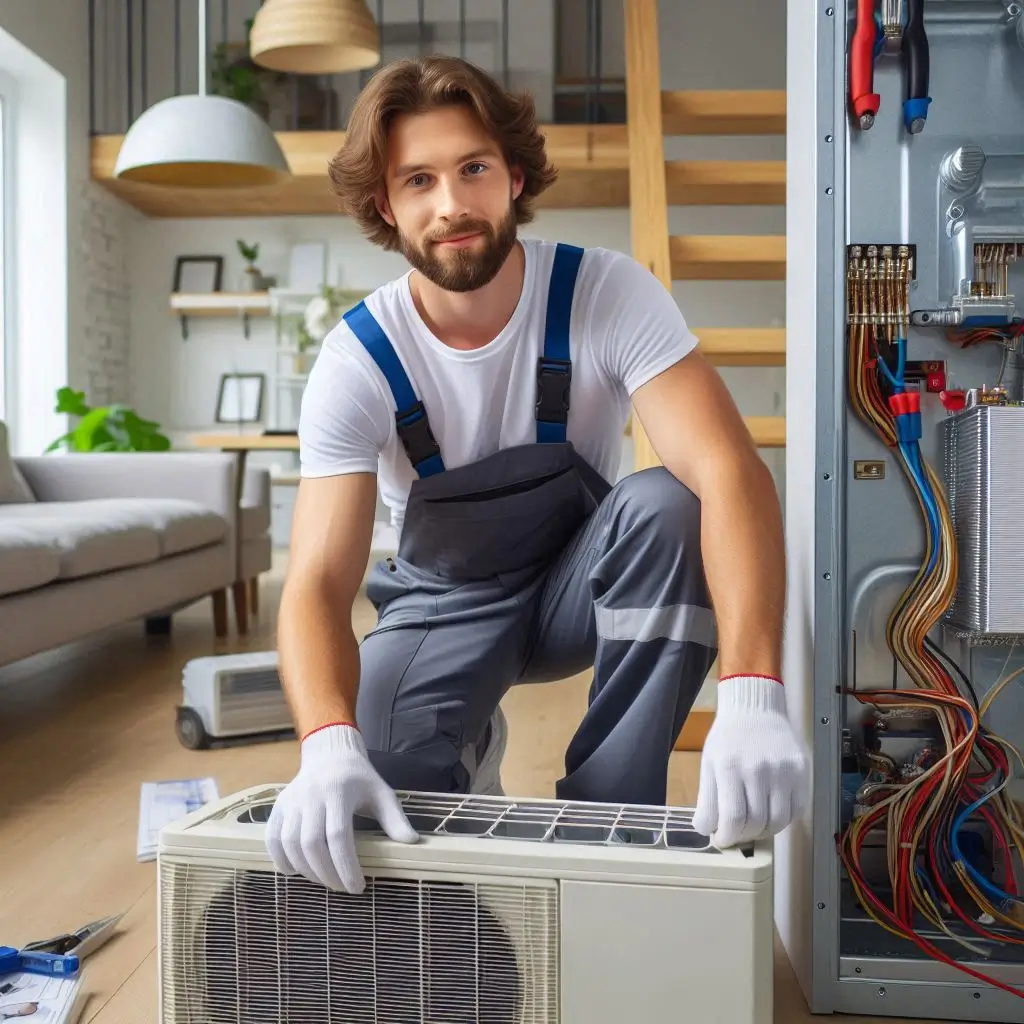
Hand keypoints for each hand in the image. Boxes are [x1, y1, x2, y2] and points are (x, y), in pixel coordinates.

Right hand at [266, 723, 417, 892]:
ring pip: (290, 844)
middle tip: (341, 887)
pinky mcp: (279, 806)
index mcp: (339, 790)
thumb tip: (412, 843)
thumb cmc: (360, 778)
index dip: (346, 866)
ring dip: (306, 870)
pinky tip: (296, 871)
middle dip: (326, 873)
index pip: (338, 835)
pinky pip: (272, 839)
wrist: (330, 754)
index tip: (358, 887)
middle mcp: (311, 795)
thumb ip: (395, 819)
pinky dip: (280, 860)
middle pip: (311, 843)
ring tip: (324, 880)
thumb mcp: (382, 793)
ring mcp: (291, 800)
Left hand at [692, 674, 809, 847]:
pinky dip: (782, 821)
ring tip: (752, 827)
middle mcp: (758, 769)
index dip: (725, 837)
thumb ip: (707, 798)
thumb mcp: (709, 762)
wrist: (755, 708)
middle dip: (742, 836)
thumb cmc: (728, 738)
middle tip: (736, 834)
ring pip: (778, 822)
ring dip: (763, 832)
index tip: (721, 839)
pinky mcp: (801, 771)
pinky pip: (796, 811)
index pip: (731, 818)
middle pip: (755, 823)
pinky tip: (770, 815)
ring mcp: (783, 771)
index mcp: (729, 766)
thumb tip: (707, 830)